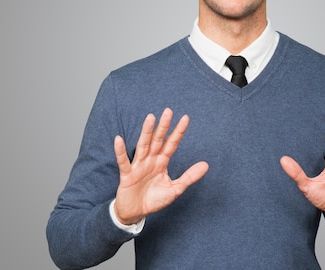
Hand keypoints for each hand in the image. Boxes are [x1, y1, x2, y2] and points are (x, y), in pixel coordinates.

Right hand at [113, 108, 208, 224]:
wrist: (136, 213)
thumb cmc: (154, 199)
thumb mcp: (175, 189)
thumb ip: (189, 177)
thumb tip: (206, 165)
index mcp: (162, 162)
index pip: (172, 144)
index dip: (178, 132)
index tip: (186, 118)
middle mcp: (150, 160)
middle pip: (158, 140)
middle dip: (163, 126)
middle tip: (168, 111)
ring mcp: (138, 166)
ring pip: (143, 146)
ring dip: (146, 132)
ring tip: (150, 118)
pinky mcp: (127, 175)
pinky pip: (123, 162)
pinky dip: (121, 151)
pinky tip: (119, 140)